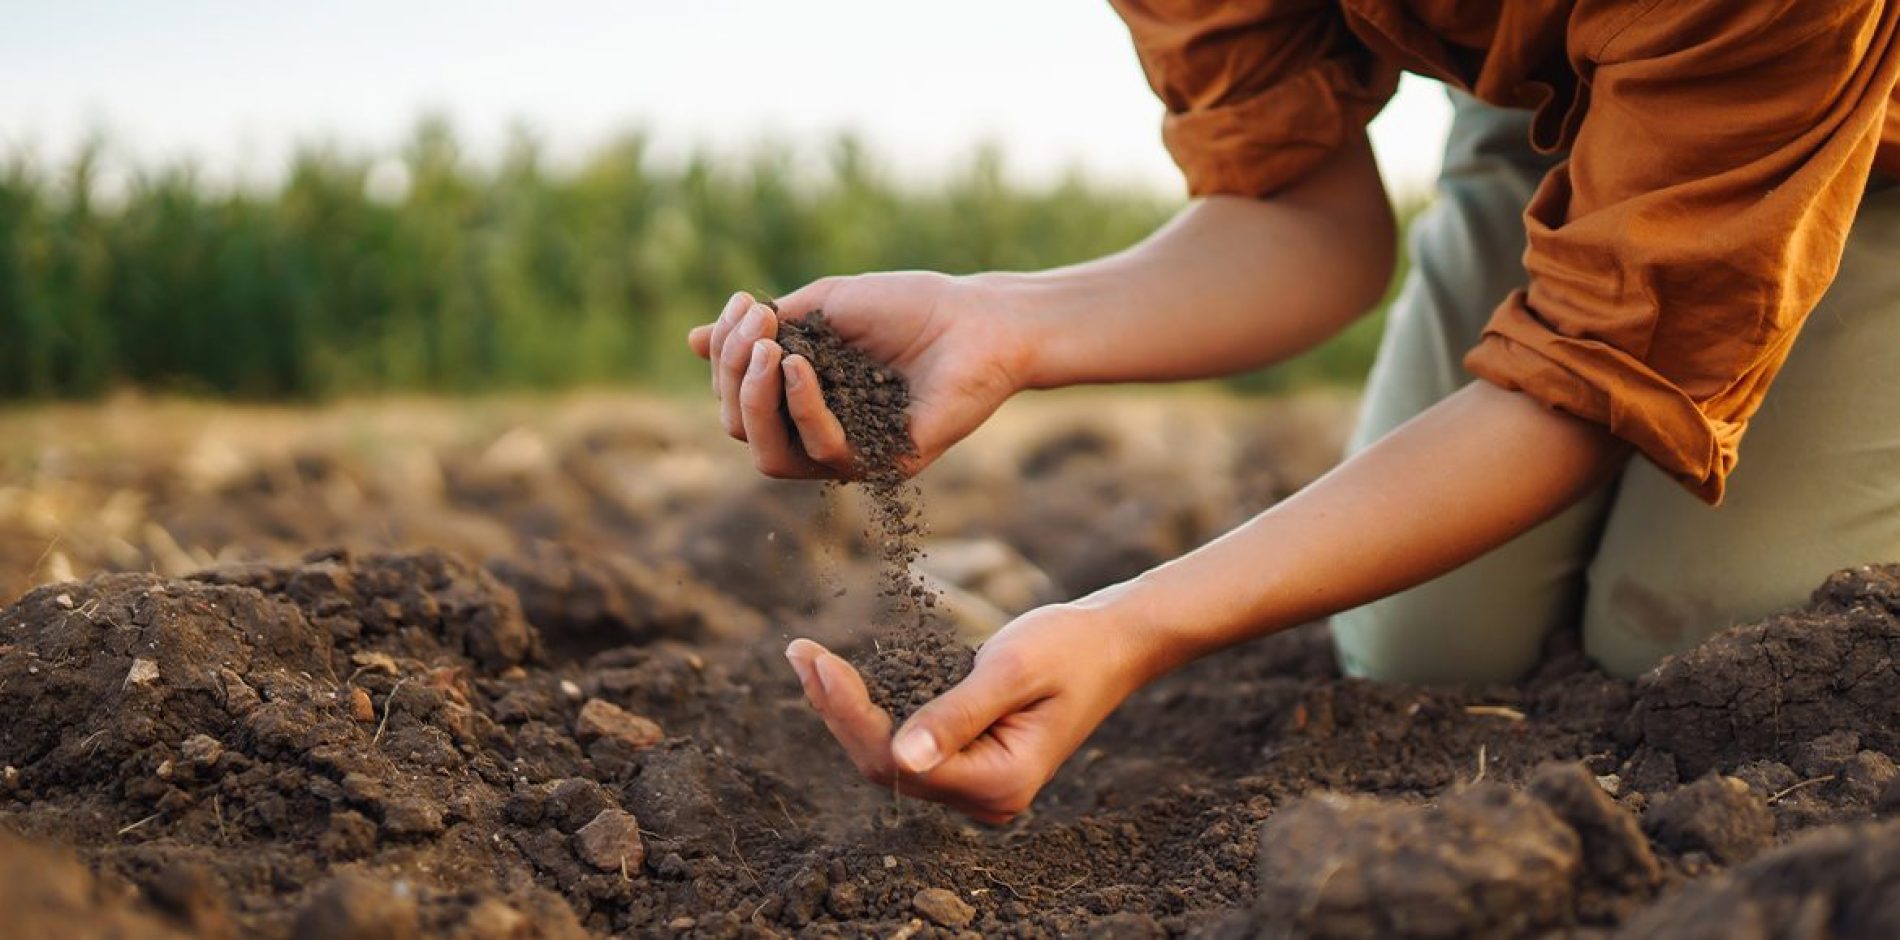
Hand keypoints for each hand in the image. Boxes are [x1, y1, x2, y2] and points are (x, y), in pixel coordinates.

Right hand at [687, 272, 1031, 478]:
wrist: (981, 318)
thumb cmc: (909, 307)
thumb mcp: (824, 307)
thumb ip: (765, 329)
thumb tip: (692, 342)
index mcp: (801, 398)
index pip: (737, 397)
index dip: (726, 355)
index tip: (746, 303)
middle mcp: (819, 433)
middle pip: (742, 430)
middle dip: (733, 376)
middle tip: (756, 328)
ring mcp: (851, 454)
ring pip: (771, 456)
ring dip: (755, 399)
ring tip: (769, 348)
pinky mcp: (886, 465)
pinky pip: (825, 453)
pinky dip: (803, 408)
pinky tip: (801, 366)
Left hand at [781, 601, 1155, 822]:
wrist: (1113, 643)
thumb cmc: (1069, 647)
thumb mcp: (1011, 671)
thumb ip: (956, 715)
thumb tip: (900, 758)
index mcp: (1001, 782)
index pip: (900, 761)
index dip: (849, 714)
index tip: (814, 661)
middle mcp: (987, 798)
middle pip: (887, 766)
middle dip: (838, 711)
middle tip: (800, 653)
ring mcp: (979, 786)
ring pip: (892, 759)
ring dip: (848, 712)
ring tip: (808, 660)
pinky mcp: (972, 764)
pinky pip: (909, 747)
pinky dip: (873, 712)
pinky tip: (841, 681)